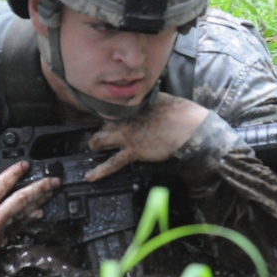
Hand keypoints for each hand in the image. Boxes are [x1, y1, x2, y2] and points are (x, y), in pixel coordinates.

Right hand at [0, 161, 60, 276]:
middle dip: (40, 188)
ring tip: (50, 196)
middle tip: (53, 181)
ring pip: (23, 216)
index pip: (3, 183)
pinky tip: (36, 216)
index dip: (15, 172)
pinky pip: (15, 230)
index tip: (25, 165)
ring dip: (38, 204)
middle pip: (22, 200)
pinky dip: (26, 221)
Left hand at [85, 93, 208, 181]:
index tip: (108, 118)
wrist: (188, 126)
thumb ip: (145, 101)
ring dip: (95, 144)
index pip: (111, 109)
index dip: (108, 114)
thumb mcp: (158, 98)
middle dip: (100, 128)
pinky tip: (89, 177)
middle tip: (102, 132)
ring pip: (100, 140)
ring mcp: (126, 136)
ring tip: (94, 147)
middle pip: (102, 123)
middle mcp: (123, 119)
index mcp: (130, 105)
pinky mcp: (133, 151)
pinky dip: (99, 171)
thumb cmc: (179, 112)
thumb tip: (142, 100)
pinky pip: (112, 163)